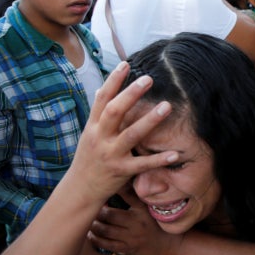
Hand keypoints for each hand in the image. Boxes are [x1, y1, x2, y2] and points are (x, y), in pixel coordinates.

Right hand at [62, 62, 176, 203]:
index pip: (102, 99)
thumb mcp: (89, 133)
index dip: (113, 81)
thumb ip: (98, 113)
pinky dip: (159, 159)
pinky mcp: (121, 171)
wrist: (79, 190)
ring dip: (150, 120)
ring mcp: (111, 154)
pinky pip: (143, 164)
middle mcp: (100, 138)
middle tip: (148, 79)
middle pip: (115, 111)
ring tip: (167, 106)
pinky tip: (175, 154)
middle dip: (131, 94)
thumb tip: (102, 89)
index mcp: (93, 126)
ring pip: (131, 135)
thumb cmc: (88, 158)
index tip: (125, 65)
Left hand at [88, 191, 177, 254]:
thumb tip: (119, 180)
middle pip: (109, 215)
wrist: (168, 243)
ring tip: (90, 222)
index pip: (124, 195)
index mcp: (141, 209)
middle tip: (91, 208)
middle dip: (97, 212)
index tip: (99, 189)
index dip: (109, 192)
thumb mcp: (147, 207)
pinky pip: (107, 245)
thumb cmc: (154, 222)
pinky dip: (96, 240)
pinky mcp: (128, 249)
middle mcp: (136, 223)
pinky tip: (92, 235)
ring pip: (105, 231)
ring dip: (94, 226)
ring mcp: (132, 237)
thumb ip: (132, 194)